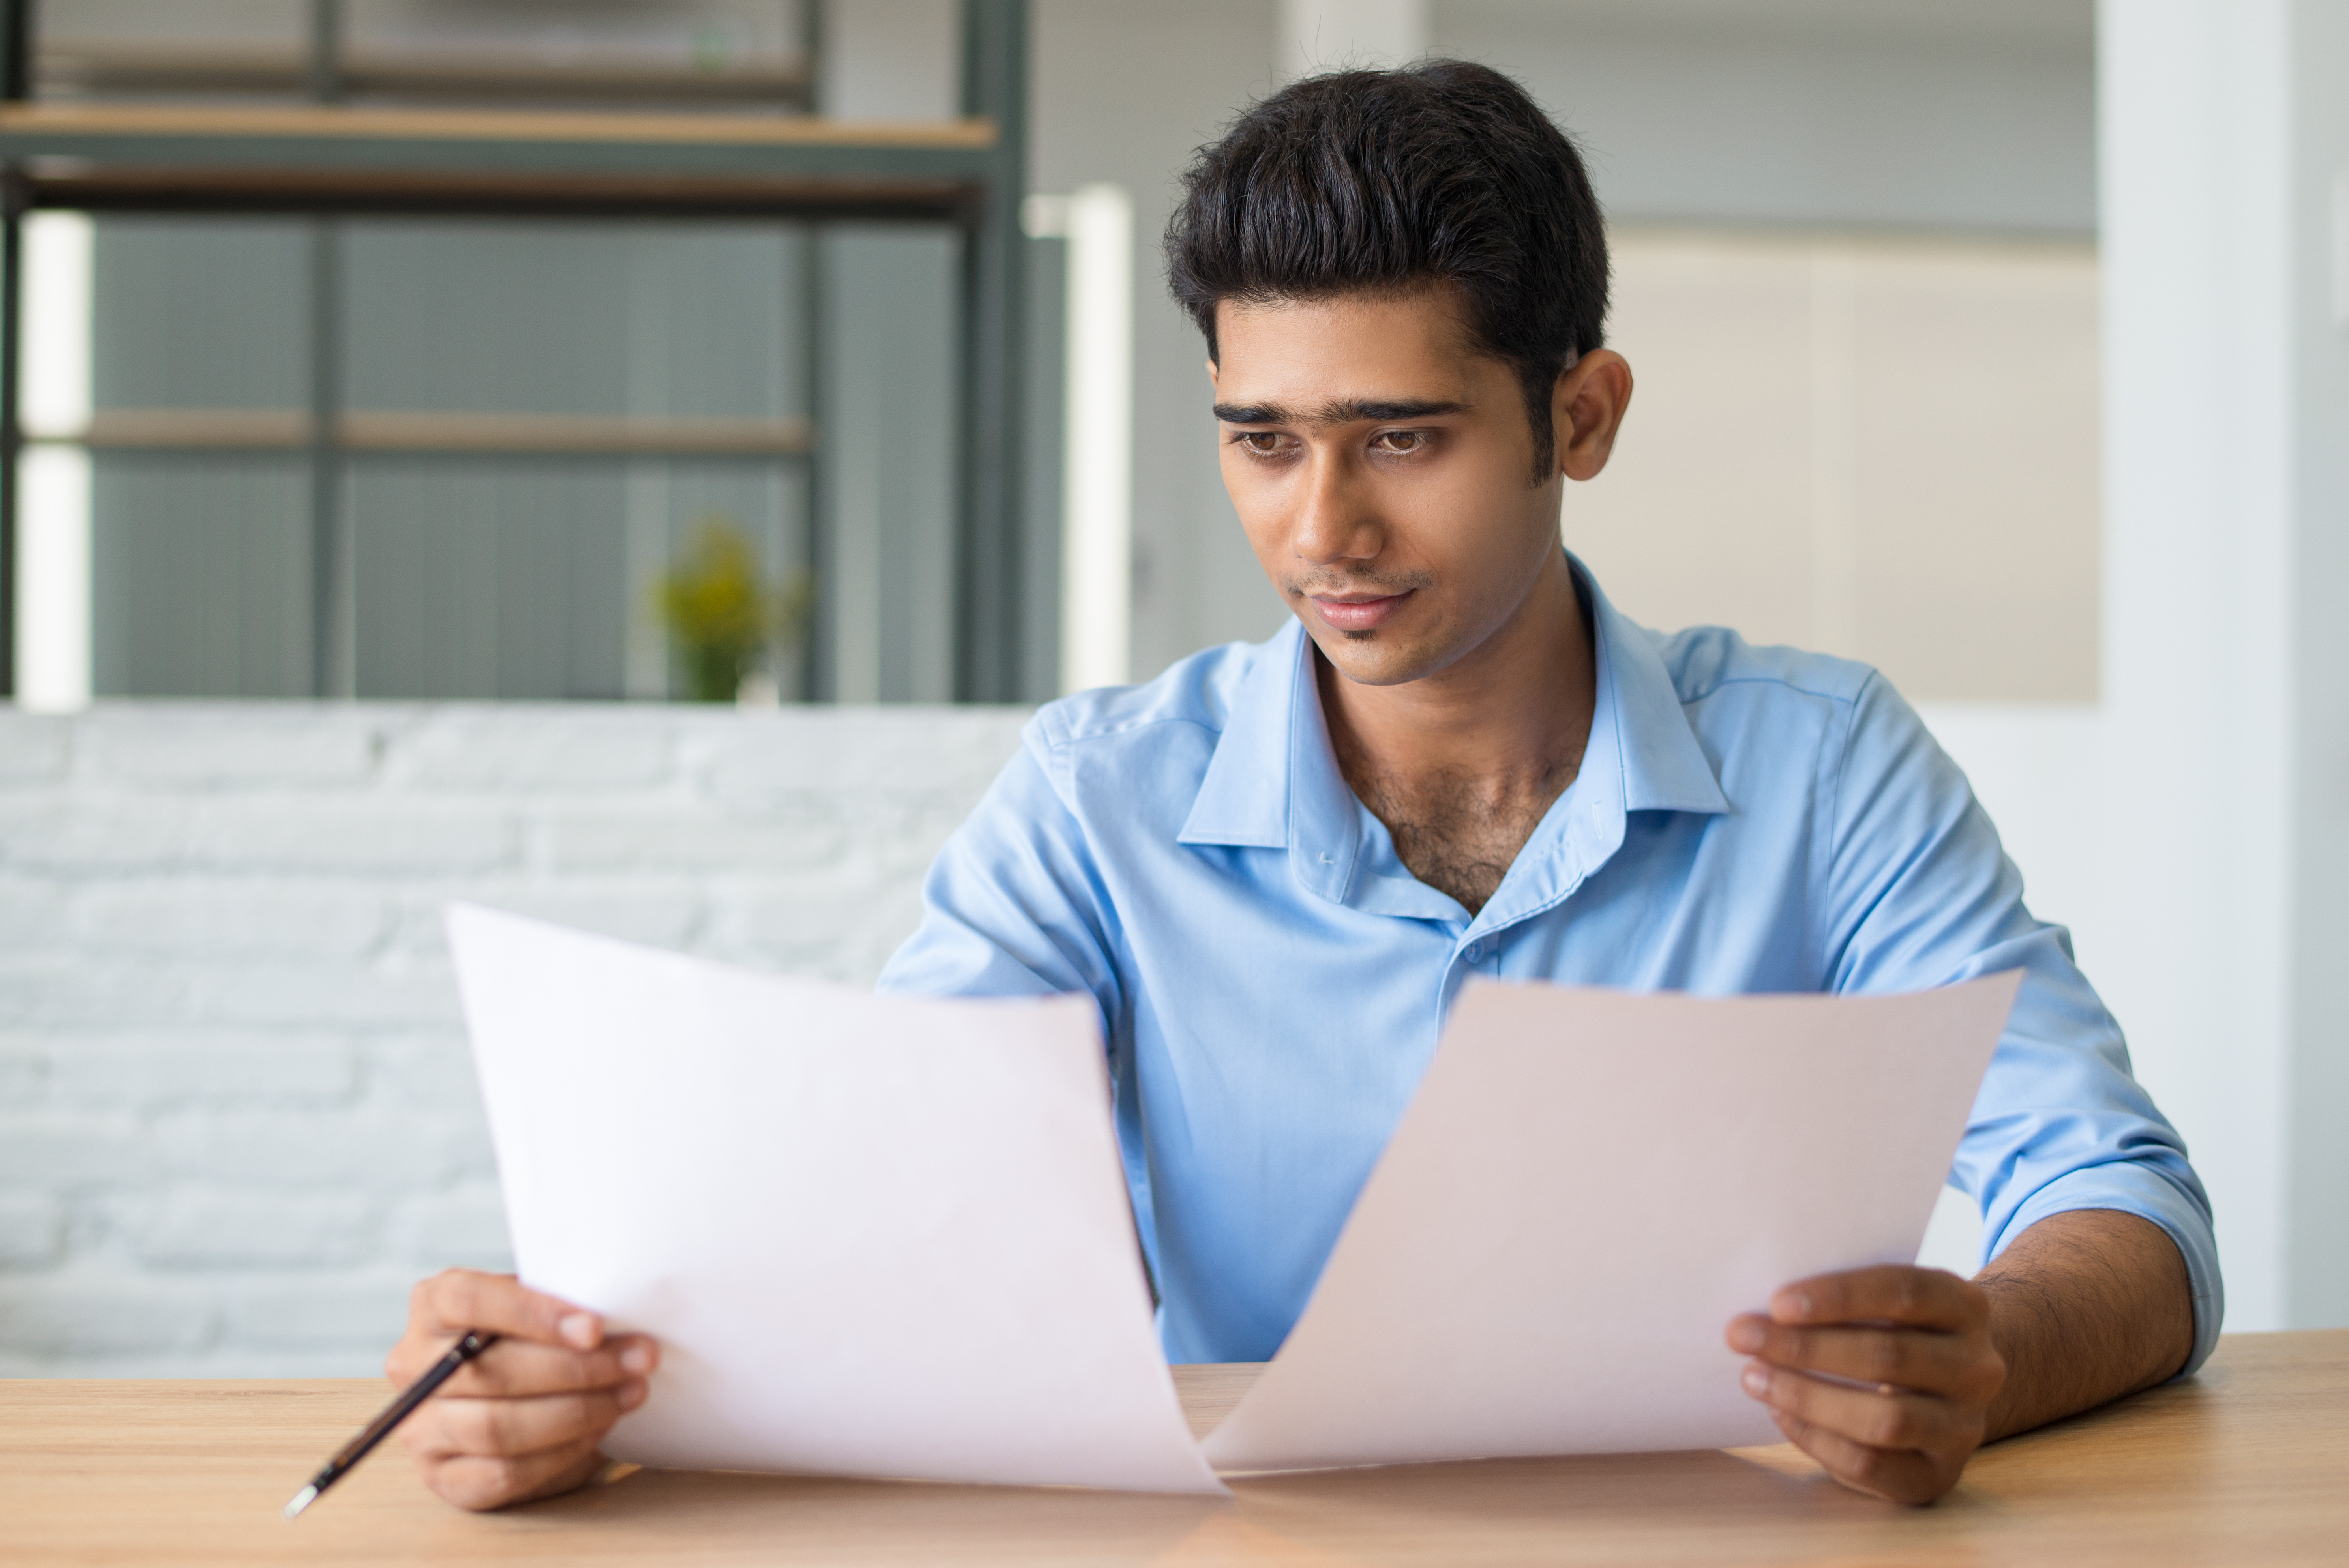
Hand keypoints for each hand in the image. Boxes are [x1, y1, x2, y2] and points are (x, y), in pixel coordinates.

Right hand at [387, 1268, 659, 1510]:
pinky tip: (600, 1428)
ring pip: (497, 1427)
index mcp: (432, 1305)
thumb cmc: (533, 1336)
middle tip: (639, 1360)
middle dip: (577, 1368)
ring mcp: (421, 1427)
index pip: (470, 1301)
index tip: (595, 1327)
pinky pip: (504, 1472)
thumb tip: (616, 1318)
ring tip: (630, 1393)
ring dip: (577, 1411)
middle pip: (491, 1371)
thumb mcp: (537, 1306)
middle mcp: (413, 1366)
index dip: (534, 1314)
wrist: (516, 1391)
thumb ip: (557, 1305)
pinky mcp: (444, 1478)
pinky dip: (561, 1451)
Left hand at [1725, 1264, 2004, 1504]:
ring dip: (1807, 1397)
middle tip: (1741, 1336)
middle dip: (1805, 1347)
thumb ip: (1845, 1299)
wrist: (1948, 1389)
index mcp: (1965, 1307)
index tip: (1776, 1302)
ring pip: (1884, 1419)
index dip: (1838, 1296)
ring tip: (1753, 1376)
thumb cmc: (1895, 1330)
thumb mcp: (1888, 1303)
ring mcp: (1964, 1426)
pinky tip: (1780, 1415)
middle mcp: (1977, 1367)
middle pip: (1888, 1356)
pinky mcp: (1940, 1474)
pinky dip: (1817, 1440)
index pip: (1904, 1292)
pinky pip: (1872, 1465)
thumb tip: (1763, 1307)